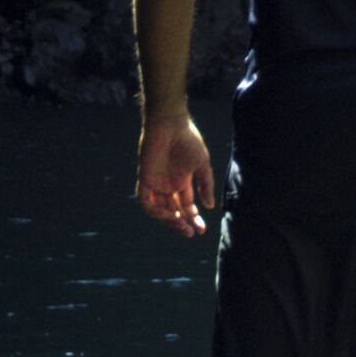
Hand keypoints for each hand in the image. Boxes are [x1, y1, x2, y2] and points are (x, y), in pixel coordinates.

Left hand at [135, 113, 216, 237]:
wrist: (170, 124)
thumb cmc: (188, 140)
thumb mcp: (202, 164)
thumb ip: (206, 185)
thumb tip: (210, 206)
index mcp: (182, 182)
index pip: (186, 206)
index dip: (193, 219)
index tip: (202, 229)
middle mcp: (168, 185)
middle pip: (173, 211)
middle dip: (182, 224)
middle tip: (191, 232)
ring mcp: (156, 183)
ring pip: (160, 210)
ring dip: (170, 221)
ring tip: (181, 224)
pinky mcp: (145, 179)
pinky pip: (146, 202)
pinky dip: (156, 211)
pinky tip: (168, 214)